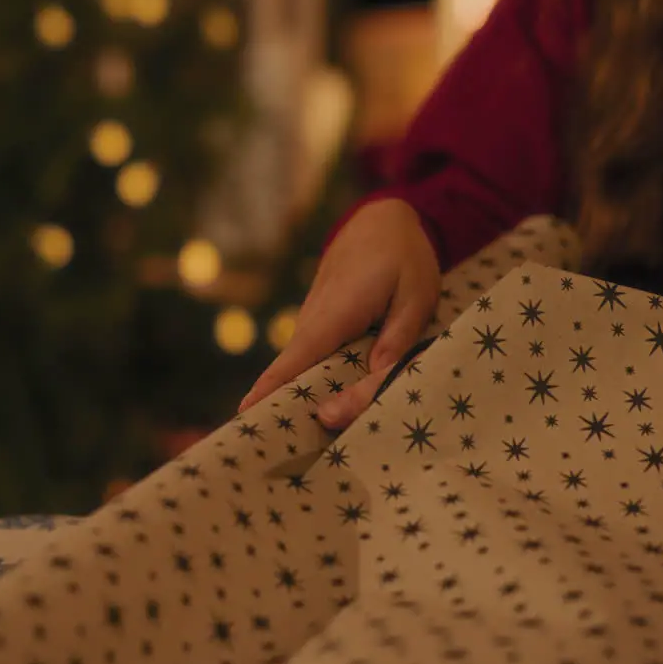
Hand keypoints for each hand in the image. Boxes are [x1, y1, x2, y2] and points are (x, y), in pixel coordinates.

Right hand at [238, 198, 440, 428]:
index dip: (273, 385)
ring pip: (302, 364)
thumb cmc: (404, 258)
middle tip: (264, 442)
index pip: (299, 356)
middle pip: (292, 369)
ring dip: (294, 394)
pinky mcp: (319, 322)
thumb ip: (397, 339)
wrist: (382, 220)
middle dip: (277, 403)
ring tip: (287, 435)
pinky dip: (310, 378)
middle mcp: (315, 318)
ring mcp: (313, 319)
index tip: (246, 411)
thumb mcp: (416, 297)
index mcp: (337, 313)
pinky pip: (311, 356)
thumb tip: (376, 378)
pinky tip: (319, 403)